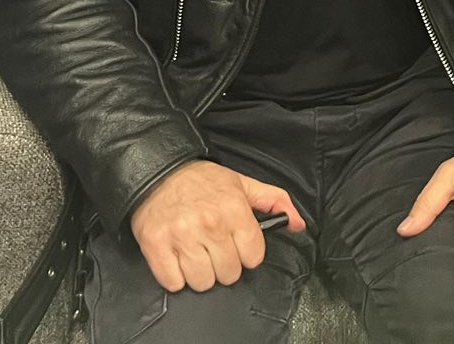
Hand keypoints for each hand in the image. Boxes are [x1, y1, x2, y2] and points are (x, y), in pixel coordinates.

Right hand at [128, 159, 304, 293]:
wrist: (159, 170)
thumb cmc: (203, 181)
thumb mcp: (243, 183)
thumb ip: (275, 201)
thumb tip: (298, 224)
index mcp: (234, 209)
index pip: (253, 257)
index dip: (246, 253)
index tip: (235, 243)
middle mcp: (210, 224)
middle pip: (229, 274)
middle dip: (223, 264)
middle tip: (212, 247)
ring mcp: (182, 237)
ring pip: (202, 282)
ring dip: (199, 273)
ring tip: (194, 252)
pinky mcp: (155, 246)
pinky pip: (173, 283)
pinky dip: (175, 276)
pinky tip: (176, 257)